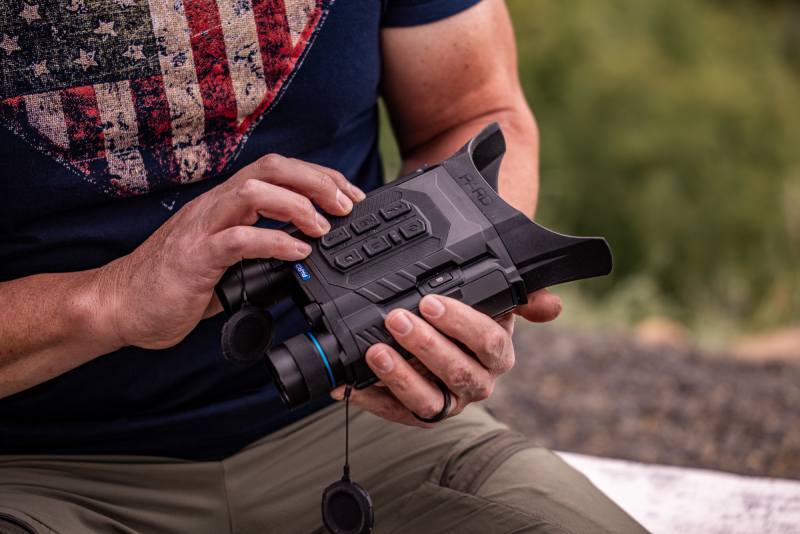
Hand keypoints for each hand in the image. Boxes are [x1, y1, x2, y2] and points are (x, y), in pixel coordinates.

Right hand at [93, 155, 363, 349]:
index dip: (319, 177)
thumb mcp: (227, 257)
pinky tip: (298, 252)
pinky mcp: (194, 257)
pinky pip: (238, 239)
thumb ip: (259, 247)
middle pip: (271, 168)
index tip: (350, 195)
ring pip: (254, 192)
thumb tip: (304, 251)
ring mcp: (202, 228)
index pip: (279, 170)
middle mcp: (216, 206)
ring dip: (297, 205)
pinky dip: (274, 241)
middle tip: (348, 205)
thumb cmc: (176, 282)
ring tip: (324, 227)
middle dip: (317, 181)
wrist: (122, 305)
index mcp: (227, 204)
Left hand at [332, 289, 561, 425]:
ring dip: (401, 377)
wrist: (440, 329)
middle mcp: (477, 382)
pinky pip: (397, 413)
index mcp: (498, 353)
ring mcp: (447, 402)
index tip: (430, 301)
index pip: (489, 342)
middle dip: (426, 346)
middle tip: (396, 319)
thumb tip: (551, 305)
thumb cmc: (467, 310)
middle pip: (458, 373)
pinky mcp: (417, 413)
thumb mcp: (494, 294)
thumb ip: (521, 293)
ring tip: (375, 351)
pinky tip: (351, 383)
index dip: (461, 324)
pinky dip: (373, 398)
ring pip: (429, 401)